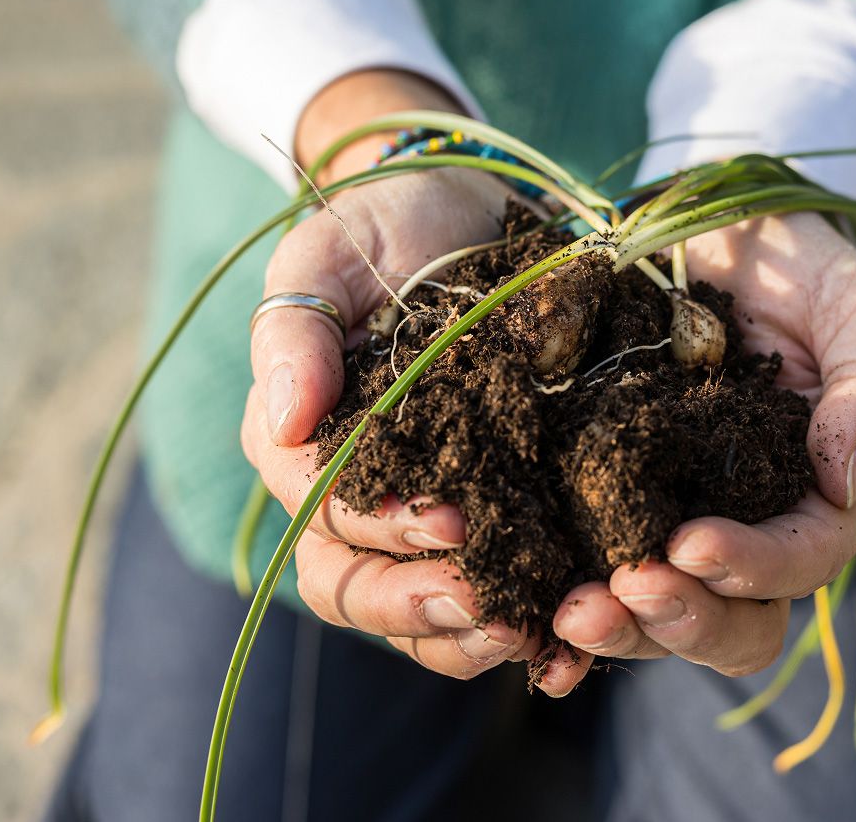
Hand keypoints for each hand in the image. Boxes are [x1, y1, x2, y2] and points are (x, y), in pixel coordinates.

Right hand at [240, 70, 589, 693]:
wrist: (461, 210)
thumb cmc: (382, 227)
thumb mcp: (327, 256)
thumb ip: (295, 332)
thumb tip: (284, 422)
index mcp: (300, 448)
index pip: (326, 518)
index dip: (387, 532)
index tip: (455, 520)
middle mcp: (349, 498)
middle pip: (362, 590)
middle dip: (427, 607)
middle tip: (497, 605)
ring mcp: (419, 513)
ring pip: (423, 612)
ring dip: (474, 635)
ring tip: (538, 636)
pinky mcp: (489, 511)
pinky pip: (492, 591)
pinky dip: (525, 624)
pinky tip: (571, 645)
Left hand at [553, 213, 855, 674]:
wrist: (712, 227)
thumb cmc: (800, 264)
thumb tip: (844, 481)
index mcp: (815, 496)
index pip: (801, 561)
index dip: (754, 567)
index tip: (692, 544)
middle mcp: (747, 524)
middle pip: (732, 620)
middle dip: (680, 619)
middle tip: (623, 592)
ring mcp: (673, 515)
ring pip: (656, 612)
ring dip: (617, 626)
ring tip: (568, 611)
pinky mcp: (605, 495)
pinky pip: (585, 563)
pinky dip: (556, 595)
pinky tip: (521, 597)